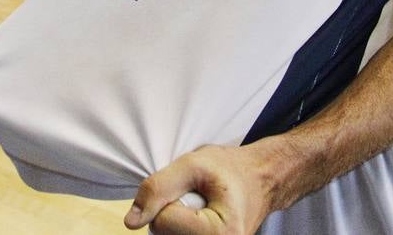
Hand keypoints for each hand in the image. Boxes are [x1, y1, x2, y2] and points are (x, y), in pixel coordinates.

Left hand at [124, 144, 279, 234]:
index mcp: (219, 233)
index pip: (161, 222)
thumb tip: (131, 221)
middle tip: (196, 196)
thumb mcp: (194, 165)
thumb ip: (159, 188)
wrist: (261, 180)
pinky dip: (180, 228)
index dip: (167, 199)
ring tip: (198, 206)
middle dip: (170, 212)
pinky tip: (197, 218)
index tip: (190, 188)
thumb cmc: (232, 169)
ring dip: (174, 221)